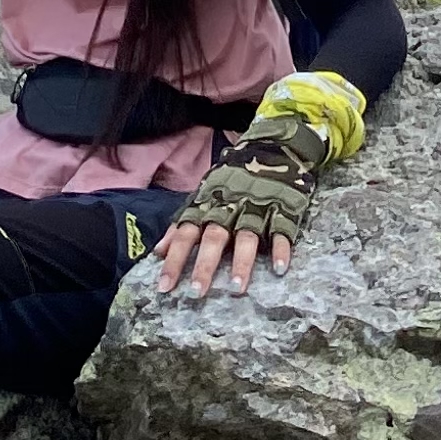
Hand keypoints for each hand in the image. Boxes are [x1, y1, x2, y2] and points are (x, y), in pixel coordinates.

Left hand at [157, 117, 322, 295]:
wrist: (273, 146)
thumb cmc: (232, 177)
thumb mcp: (203, 194)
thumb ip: (182, 223)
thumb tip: (157, 251)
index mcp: (208, 204)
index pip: (186, 234)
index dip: (174, 260)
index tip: (164, 287)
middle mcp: (230, 207)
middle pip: (215, 238)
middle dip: (205, 265)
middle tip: (196, 293)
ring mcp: (258, 207)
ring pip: (247, 236)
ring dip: (242, 262)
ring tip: (237, 289)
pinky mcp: (283, 208)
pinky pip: (282, 230)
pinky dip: (281, 248)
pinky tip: (279, 269)